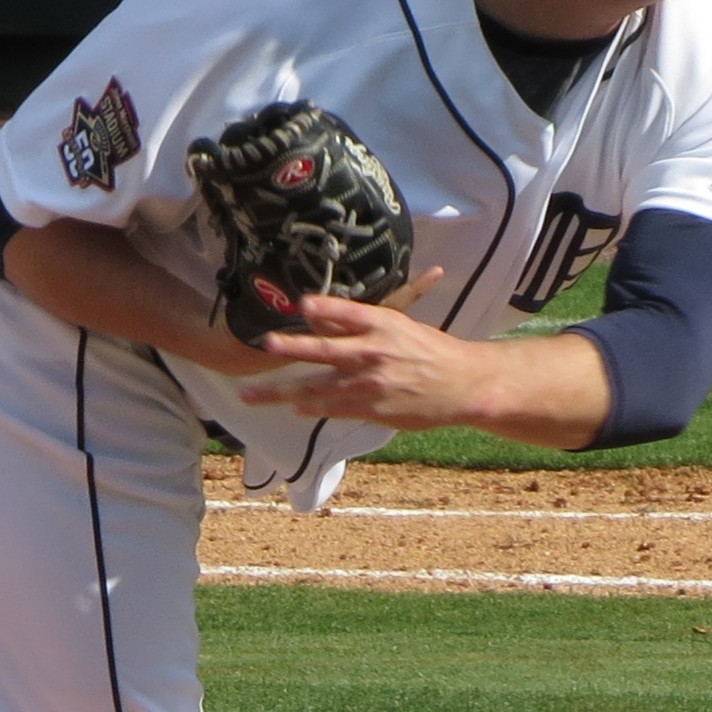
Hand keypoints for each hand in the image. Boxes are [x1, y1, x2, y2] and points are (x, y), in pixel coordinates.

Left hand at [235, 272, 506, 428]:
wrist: (461, 385)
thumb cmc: (427, 350)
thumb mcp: (397, 325)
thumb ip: (354, 323)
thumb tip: (314, 318)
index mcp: (382, 324)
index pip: (347, 312)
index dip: (324, 308)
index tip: (303, 304)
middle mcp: (373, 351)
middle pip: (324, 349)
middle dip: (292, 347)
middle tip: (266, 344)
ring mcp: (370, 383)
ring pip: (317, 387)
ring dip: (280, 393)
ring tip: (249, 395)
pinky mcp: (371, 408)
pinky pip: (332, 408)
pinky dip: (311, 407)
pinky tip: (293, 408)